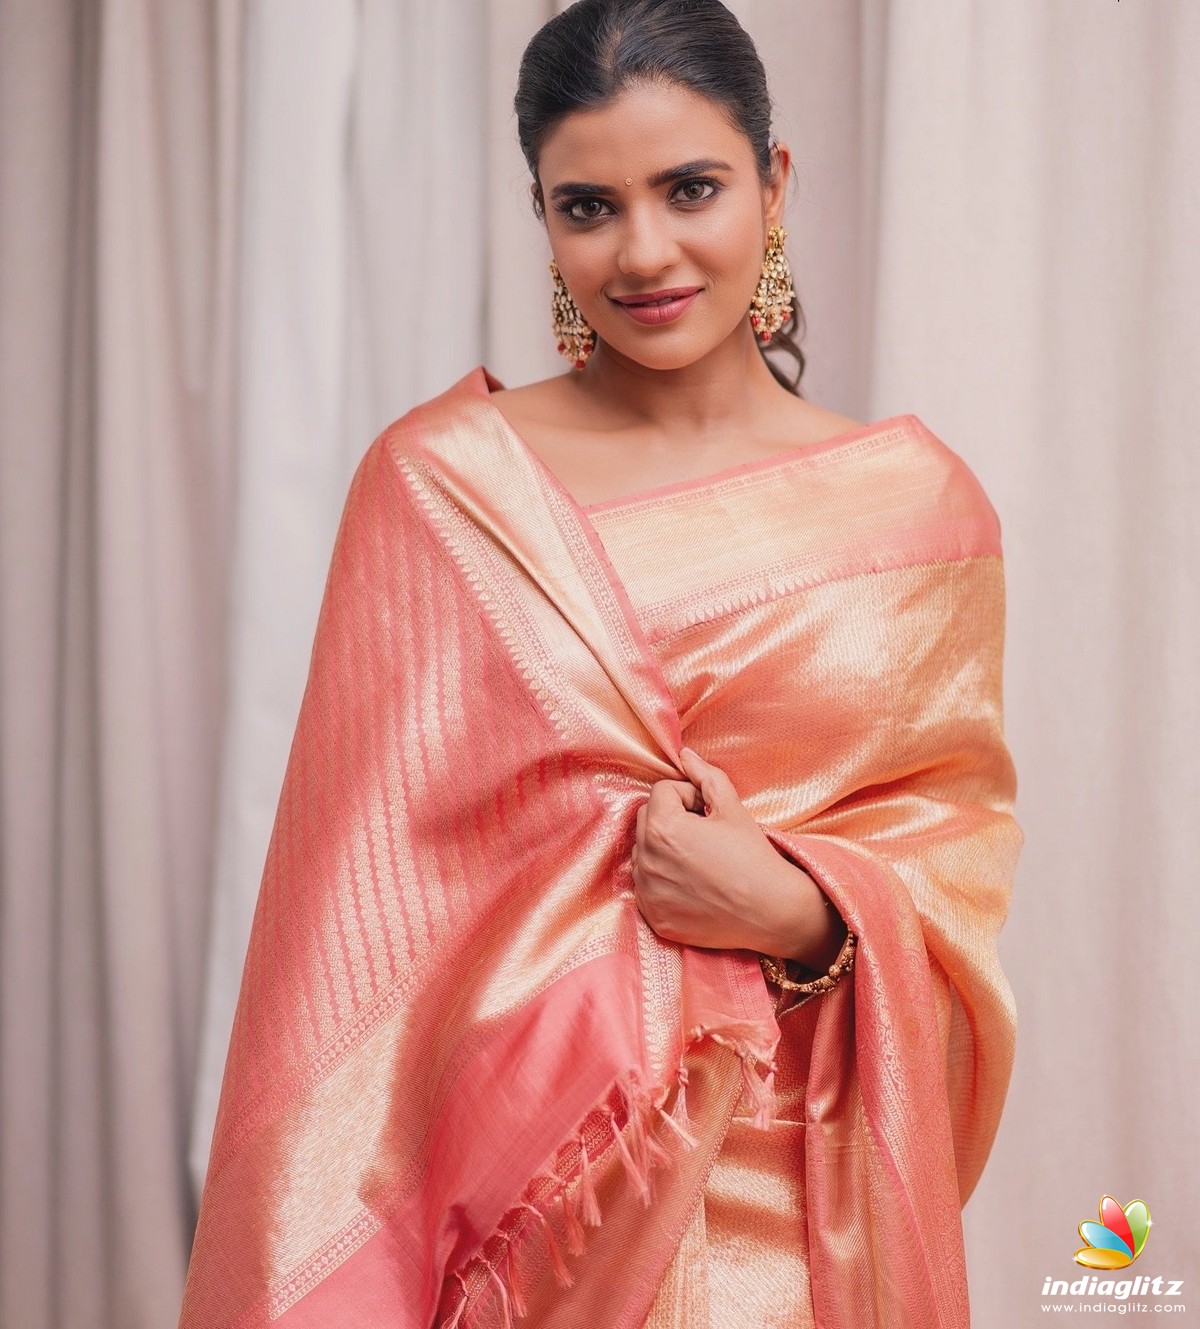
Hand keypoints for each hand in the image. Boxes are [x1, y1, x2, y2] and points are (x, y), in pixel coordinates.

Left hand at [631, 746, 843, 964]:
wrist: (771, 912)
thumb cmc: (753, 856)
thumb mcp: (732, 807)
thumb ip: (705, 775)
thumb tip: (685, 755)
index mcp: (662, 827)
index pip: (661, 791)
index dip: (689, 796)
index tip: (711, 813)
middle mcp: (646, 860)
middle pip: (647, 819)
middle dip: (672, 818)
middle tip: (705, 834)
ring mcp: (647, 892)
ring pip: (643, 852)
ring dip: (664, 848)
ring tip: (699, 859)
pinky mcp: (653, 916)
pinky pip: (647, 885)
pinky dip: (663, 880)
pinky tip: (693, 884)